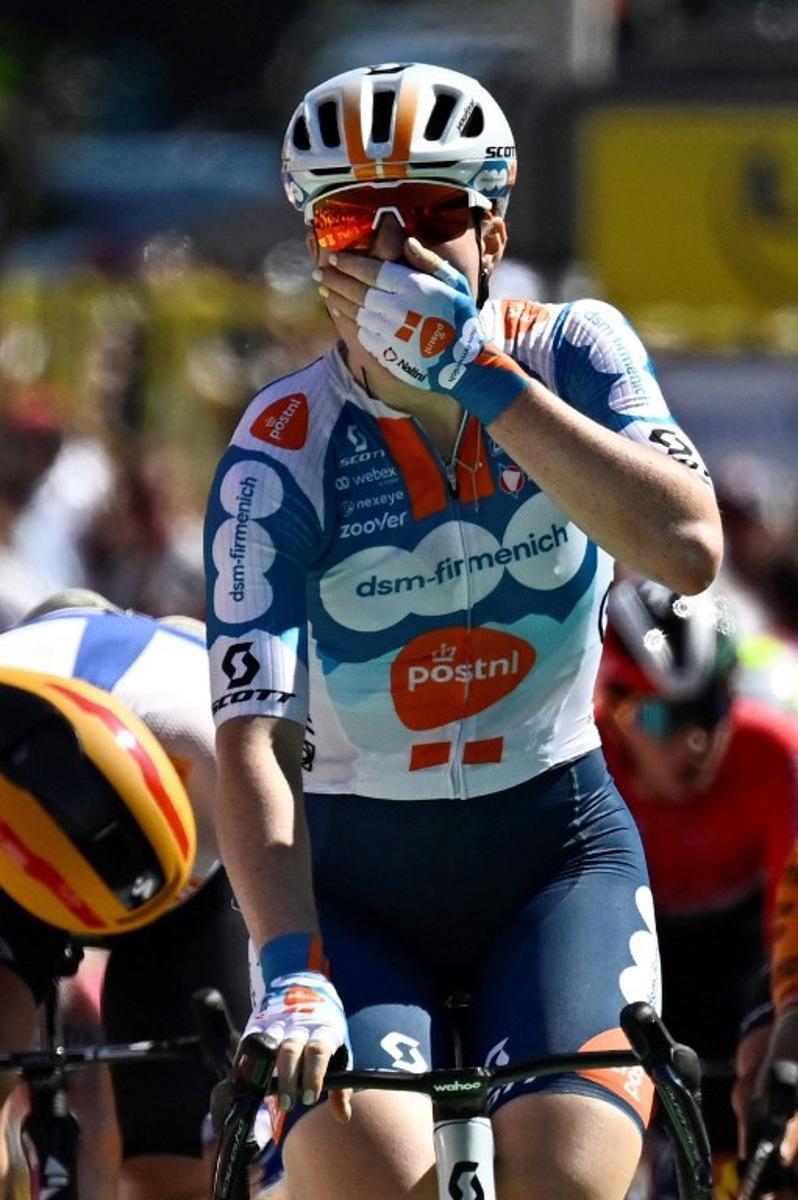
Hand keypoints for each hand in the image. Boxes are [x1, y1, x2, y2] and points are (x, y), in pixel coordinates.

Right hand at [246, 970, 352, 1121]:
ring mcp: (277, 1021)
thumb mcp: (341, 1050)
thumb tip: (343, 1116)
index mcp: (324, 1029)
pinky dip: (245, 1063)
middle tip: (287, 1105)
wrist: (306, 987)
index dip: (313, 1075)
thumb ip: (341, 1084)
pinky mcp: (258, 1021)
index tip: (310, 1099)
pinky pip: (248, 1043)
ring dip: (263, 1072)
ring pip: (267, 1045)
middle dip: (288, 1079)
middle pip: (290, 1050)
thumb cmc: (325, 1031)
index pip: (318, 1050)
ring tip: (262, 1095)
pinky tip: (243, 1082)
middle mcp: (299, 1024)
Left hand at [316, 238, 527, 424]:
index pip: (372, 271)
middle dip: (335, 279)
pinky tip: (338, 311)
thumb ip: (429, 262)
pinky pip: (360, 331)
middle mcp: (396, 308)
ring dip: (336, 298)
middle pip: (356, 290)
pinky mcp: (384, 351)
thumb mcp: (454, 283)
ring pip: (354, 311)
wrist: (462, 363)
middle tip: (319, 272)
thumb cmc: (461, 318)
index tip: (335, 257)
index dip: (350, 263)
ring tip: (324, 289)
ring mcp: (388, 331)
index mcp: (412, 288)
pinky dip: (346, 320)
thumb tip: (406, 241)